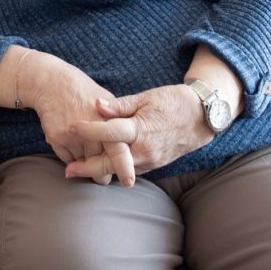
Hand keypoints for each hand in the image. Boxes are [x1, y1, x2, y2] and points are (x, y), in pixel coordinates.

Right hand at [23, 53, 122, 184]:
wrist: (53, 84)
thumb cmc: (84, 93)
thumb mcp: (107, 102)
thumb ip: (120, 122)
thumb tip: (133, 144)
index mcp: (107, 122)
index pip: (118, 151)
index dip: (124, 167)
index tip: (128, 181)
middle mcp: (90, 131)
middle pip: (99, 166)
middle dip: (103, 175)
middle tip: (105, 177)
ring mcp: (72, 136)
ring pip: (82, 165)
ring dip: (85, 165)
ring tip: (84, 152)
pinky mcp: (57, 139)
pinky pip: (67, 160)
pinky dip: (71, 157)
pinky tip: (71, 143)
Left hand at [63, 85, 212, 183]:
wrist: (202, 117)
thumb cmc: (173, 102)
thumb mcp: (146, 98)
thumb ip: (120, 105)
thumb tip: (97, 105)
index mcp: (140, 130)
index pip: (109, 132)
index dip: (88, 130)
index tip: (71, 127)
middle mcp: (144, 150)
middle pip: (110, 163)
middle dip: (87, 168)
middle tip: (68, 170)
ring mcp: (150, 160)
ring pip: (119, 170)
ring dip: (100, 171)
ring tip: (79, 170)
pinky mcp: (154, 164)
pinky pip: (131, 169)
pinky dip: (115, 169)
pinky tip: (102, 166)